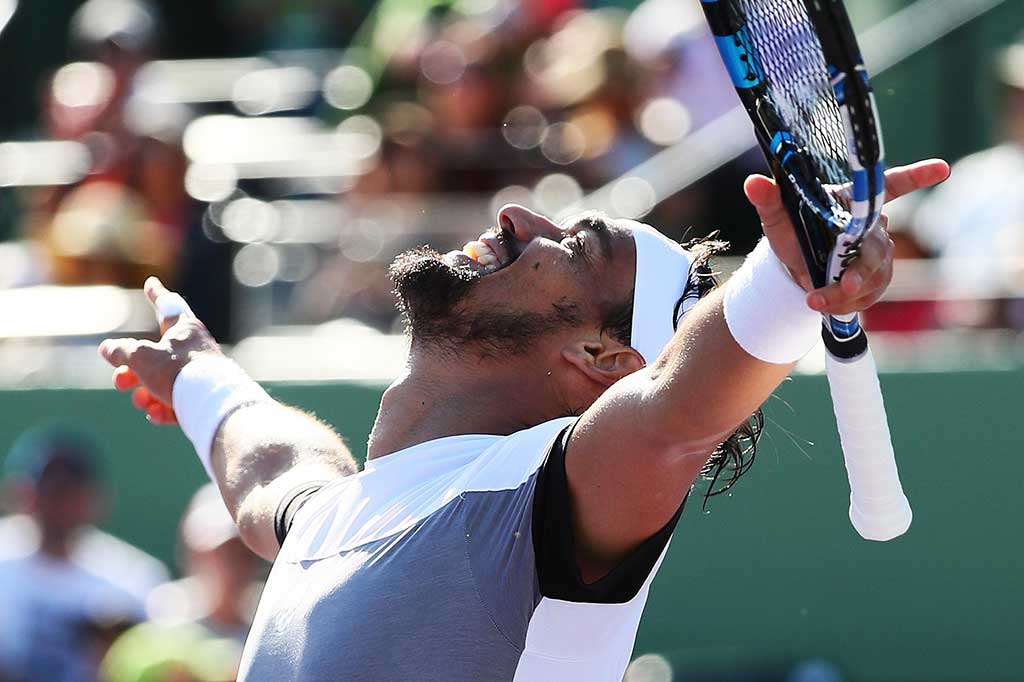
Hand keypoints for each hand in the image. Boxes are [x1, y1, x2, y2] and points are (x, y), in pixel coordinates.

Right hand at [98, 278, 221, 423]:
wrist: (213, 404)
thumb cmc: (179, 372)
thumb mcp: (142, 358)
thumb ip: (122, 351)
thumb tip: (108, 348)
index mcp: (185, 329)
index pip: (167, 306)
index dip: (156, 295)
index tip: (151, 282)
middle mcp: (195, 349)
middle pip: (155, 356)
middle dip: (132, 371)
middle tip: (120, 381)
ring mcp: (200, 375)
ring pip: (162, 382)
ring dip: (145, 394)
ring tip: (141, 402)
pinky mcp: (203, 398)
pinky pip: (177, 402)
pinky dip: (163, 409)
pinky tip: (156, 414)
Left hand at [744, 158, 949, 314]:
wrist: (792, 266)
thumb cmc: (790, 232)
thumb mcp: (777, 218)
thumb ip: (768, 200)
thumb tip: (752, 183)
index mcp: (851, 202)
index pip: (889, 185)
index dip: (916, 176)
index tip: (940, 168)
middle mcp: (871, 225)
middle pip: (876, 247)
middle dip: (862, 269)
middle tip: (845, 285)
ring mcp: (877, 253)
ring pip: (874, 275)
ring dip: (846, 293)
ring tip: (815, 302)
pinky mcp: (876, 278)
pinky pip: (871, 293)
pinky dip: (848, 303)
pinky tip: (826, 307)